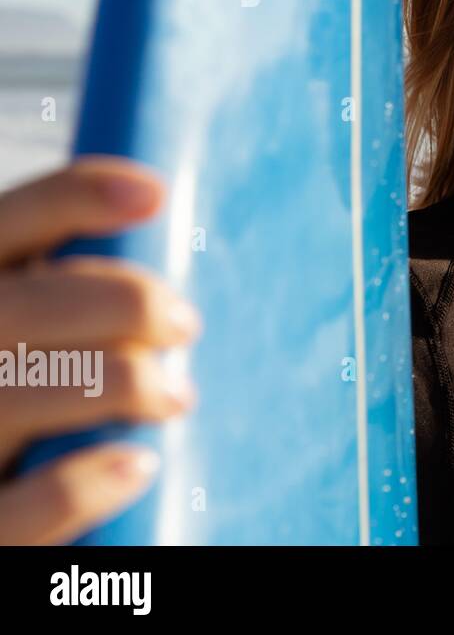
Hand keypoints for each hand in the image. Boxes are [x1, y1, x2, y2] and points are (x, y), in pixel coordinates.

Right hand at [0, 157, 200, 543]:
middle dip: (121, 302)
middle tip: (185, 323)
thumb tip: (164, 230)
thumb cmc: (26, 398)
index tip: (153, 192)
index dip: (72, 198)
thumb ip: (67, 298)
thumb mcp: (32, 331)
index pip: (3, 225)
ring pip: (19, 393)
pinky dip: (84, 483)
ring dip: (122, 385)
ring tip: (176, 395)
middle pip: (23, 306)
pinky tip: (139, 465)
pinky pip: (19, 510)